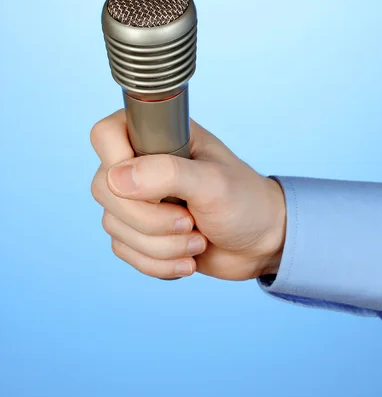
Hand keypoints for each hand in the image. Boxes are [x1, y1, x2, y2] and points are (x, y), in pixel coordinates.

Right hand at [90, 110, 285, 280]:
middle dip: (150, 219)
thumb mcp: (213, 182)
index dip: (117, 163)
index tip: (156, 188)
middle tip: (190, 221)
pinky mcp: (139, 231)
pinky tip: (188, 259)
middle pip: (104, 188)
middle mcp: (141, 163)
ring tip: (198, 241)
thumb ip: (167, 174)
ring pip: (113, 225)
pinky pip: (123, 250)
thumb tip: (116, 179)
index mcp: (158, 135)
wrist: (261, 242)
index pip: (106, 134)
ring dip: (161, 245)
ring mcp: (138, 198)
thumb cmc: (245, 201)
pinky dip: (157, 263)